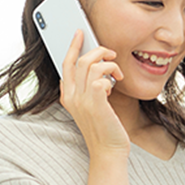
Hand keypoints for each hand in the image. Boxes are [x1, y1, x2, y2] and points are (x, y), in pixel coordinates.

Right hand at [59, 29, 127, 155]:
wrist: (108, 151)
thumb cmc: (103, 129)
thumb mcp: (88, 109)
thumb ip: (85, 91)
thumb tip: (92, 73)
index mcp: (68, 97)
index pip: (66, 64)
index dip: (73, 46)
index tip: (80, 33)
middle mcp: (72, 97)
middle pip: (80, 60)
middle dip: (99, 51)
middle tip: (112, 54)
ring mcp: (82, 100)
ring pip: (92, 65)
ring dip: (109, 64)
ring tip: (117, 74)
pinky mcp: (96, 103)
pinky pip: (101, 77)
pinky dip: (111, 76)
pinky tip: (115, 85)